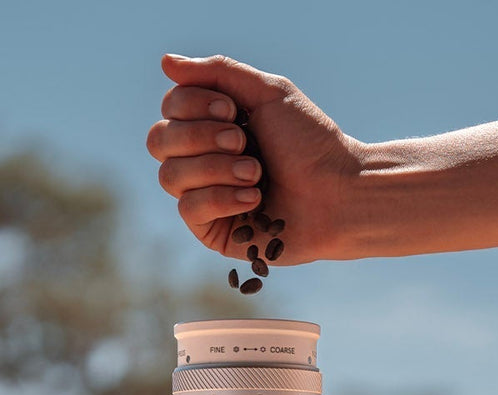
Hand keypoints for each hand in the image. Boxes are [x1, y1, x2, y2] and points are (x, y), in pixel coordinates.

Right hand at [147, 54, 362, 264]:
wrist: (339, 191)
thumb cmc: (310, 142)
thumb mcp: (267, 92)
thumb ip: (217, 72)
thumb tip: (165, 61)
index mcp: (211, 123)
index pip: (170, 108)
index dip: (194, 105)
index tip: (235, 110)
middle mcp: (201, 157)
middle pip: (158, 140)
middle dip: (201, 137)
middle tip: (243, 141)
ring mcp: (203, 195)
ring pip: (170, 175)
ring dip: (217, 169)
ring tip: (257, 173)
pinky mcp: (210, 230)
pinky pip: (188, 209)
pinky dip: (222, 198)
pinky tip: (255, 199)